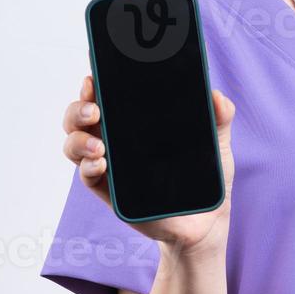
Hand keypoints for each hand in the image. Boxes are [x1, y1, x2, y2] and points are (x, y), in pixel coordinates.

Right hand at [61, 74, 236, 254]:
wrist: (207, 219)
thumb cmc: (207, 174)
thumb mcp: (217, 143)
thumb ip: (220, 118)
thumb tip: (218, 97)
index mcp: (135, 119)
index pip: (107, 93)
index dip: (94, 82)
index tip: (93, 74)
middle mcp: (116, 137)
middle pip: (81, 115)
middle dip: (79, 107)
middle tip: (95, 109)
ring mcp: (109, 163)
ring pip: (75, 143)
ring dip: (78, 140)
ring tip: (97, 146)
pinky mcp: (109, 190)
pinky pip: (87, 176)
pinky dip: (88, 168)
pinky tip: (100, 165)